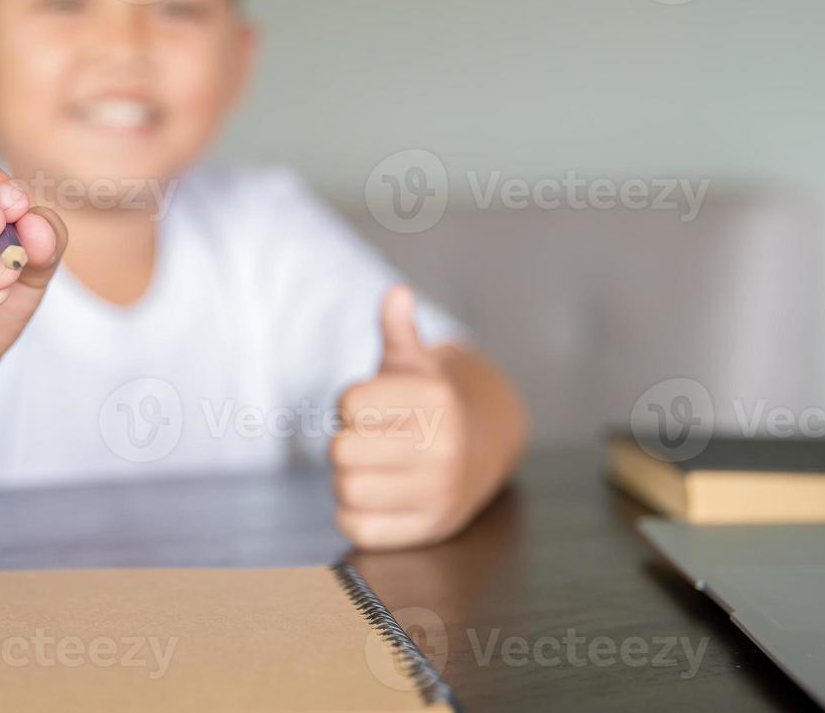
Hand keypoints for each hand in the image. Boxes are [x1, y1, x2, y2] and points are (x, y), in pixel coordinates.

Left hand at [331, 285, 473, 550]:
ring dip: (348, 478)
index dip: (351, 406)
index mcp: (436, 400)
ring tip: (375, 466)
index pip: (348, 404)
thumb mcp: (415, 363)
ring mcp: (438, 492)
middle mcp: (443, 447)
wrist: (483, 448)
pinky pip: (358, 527)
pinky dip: (355, 514)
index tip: (372, 408)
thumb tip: (397, 294)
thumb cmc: (431, 403)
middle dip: (348, 442)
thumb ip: (399, 330)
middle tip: (372, 440)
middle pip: (341, 449)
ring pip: (346, 489)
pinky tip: (377, 495)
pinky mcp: (428, 529)